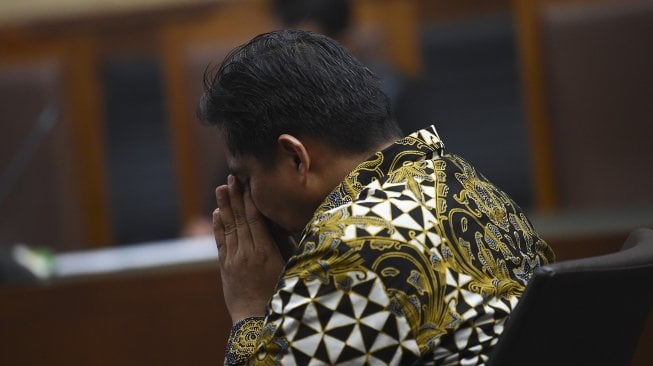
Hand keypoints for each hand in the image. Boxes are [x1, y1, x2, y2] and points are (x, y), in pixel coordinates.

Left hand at [213, 175, 284, 322]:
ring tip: (221, 188)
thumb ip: (284, 245)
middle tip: (232, 177)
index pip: (255, 218)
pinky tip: (217, 213)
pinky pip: (220, 242)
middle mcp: (246, 253)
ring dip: (224, 206)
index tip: (248, 182)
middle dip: (235, 196)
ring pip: (228, 227)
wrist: (257, 321)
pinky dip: (218, 226)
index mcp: (264, 252)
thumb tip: (282, 222)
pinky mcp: (225, 268)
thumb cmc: (280, 295)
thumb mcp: (288, 268)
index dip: (250, 199)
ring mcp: (233, 260)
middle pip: (239, 218)